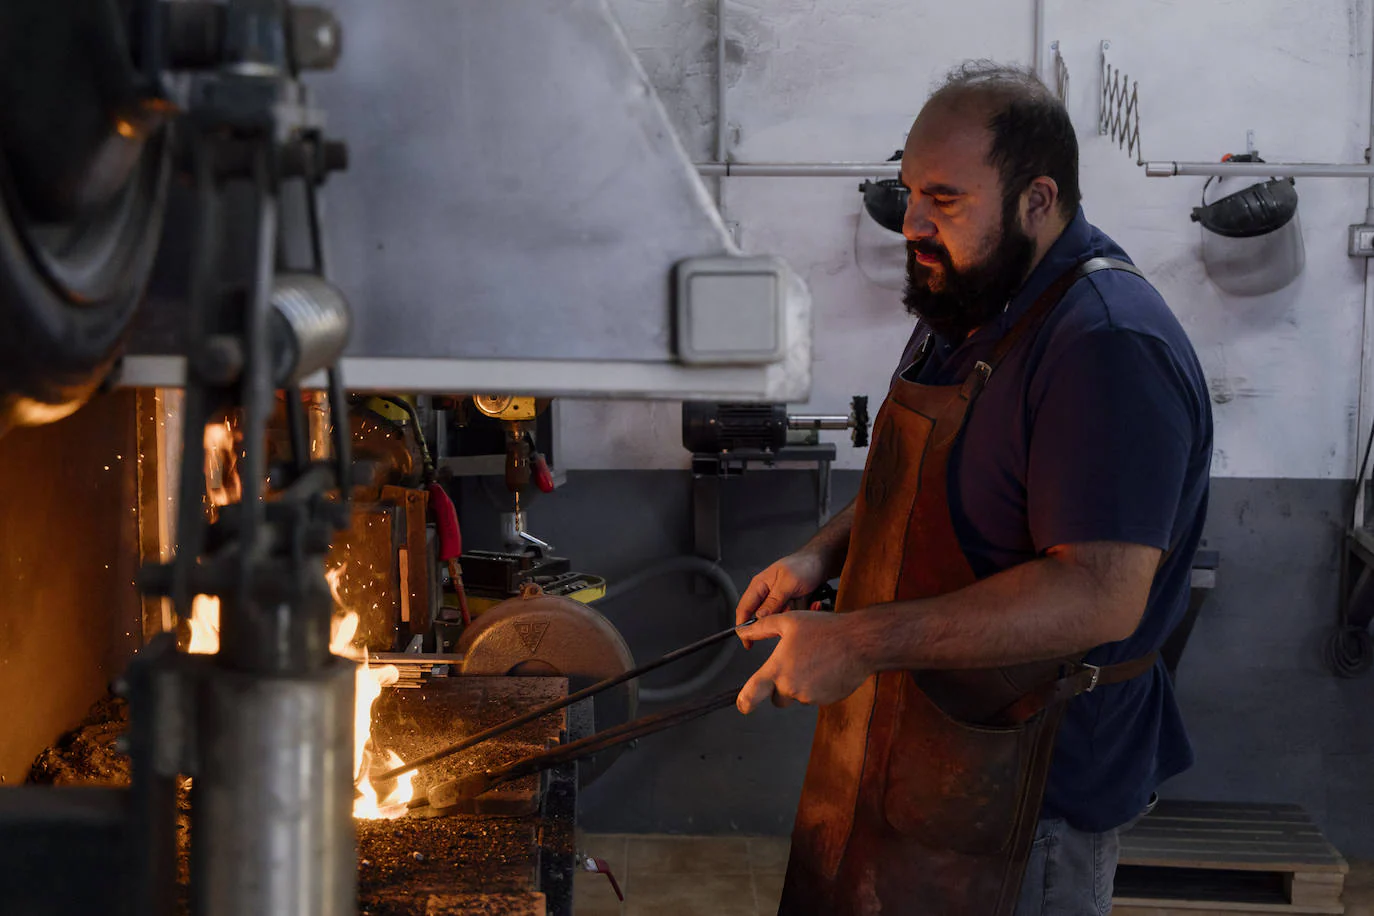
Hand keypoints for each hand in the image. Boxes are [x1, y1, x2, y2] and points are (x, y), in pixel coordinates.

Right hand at [735, 550, 827, 646]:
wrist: (823, 561)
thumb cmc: (804, 565)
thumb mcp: (788, 583)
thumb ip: (773, 601)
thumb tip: (758, 618)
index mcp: (759, 585)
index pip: (744, 608)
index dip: (743, 626)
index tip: (747, 642)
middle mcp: (767, 593)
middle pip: (761, 617)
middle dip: (775, 622)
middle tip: (786, 624)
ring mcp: (779, 599)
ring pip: (779, 618)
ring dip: (793, 616)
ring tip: (805, 604)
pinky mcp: (791, 604)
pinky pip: (792, 616)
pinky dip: (803, 612)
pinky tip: (814, 603)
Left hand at [735, 611, 870, 714]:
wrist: (860, 642)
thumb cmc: (825, 629)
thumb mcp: (789, 621)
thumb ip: (761, 628)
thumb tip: (742, 631)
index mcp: (778, 670)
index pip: (751, 695)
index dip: (744, 702)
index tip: (743, 705)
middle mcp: (792, 687)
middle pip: (776, 697)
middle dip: (780, 686)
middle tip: (794, 664)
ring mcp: (810, 697)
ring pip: (798, 696)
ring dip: (802, 683)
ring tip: (815, 659)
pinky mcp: (826, 700)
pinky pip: (815, 696)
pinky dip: (817, 685)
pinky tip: (827, 666)